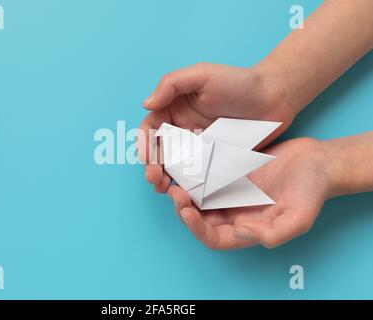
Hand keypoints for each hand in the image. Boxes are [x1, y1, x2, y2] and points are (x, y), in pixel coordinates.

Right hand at [138, 62, 293, 192]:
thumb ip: (171, 85)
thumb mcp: (201, 74)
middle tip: (154, 180)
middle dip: (152, 167)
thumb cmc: (239, 81)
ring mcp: (199, 148)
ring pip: (175, 168)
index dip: (144, 144)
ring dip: (166, 180)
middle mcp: (183, 130)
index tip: (146, 158)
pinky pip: (197, 176)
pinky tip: (186, 192)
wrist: (275, 97)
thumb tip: (146, 104)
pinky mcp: (215, 162)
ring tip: (165, 189)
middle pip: (159, 152)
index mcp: (174, 110)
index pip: (151, 129)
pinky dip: (188, 185)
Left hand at [169, 138, 331, 248]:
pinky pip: (208, 175)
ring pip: (200, 196)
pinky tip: (188, 162)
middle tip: (174, 192)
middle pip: (201, 217)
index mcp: (248, 229)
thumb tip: (240, 233)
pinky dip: (196, 172)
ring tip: (175, 177)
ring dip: (186, 190)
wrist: (319, 161)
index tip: (186, 212)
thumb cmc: (312, 191)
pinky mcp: (232, 172)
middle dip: (184, 208)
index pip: (213, 237)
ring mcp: (232, 191)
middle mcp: (236, 212)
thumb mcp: (299, 218)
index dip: (196, 229)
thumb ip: (273, 234)